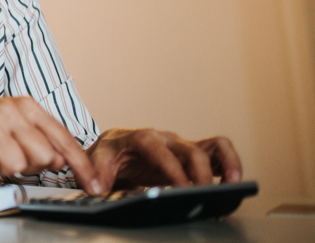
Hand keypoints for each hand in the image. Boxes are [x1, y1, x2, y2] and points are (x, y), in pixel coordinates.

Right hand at [0, 96, 100, 192]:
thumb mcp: (15, 125)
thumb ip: (42, 140)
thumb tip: (63, 160)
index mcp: (27, 106)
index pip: (63, 139)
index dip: (81, 165)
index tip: (93, 184)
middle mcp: (9, 109)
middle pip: (42, 157)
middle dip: (29, 166)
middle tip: (11, 156)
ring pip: (15, 165)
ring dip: (2, 167)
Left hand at [84, 128, 241, 191]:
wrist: (115, 146)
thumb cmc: (109, 152)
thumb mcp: (98, 159)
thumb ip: (98, 172)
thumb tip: (98, 187)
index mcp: (141, 138)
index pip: (159, 150)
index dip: (172, 168)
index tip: (181, 187)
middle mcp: (166, 139)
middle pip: (190, 150)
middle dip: (199, 173)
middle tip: (203, 194)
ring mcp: (181, 146)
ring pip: (211, 146)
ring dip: (226, 162)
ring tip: (234, 182)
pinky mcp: (192, 155)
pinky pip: (217, 152)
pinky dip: (229, 163)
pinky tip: (233, 181)